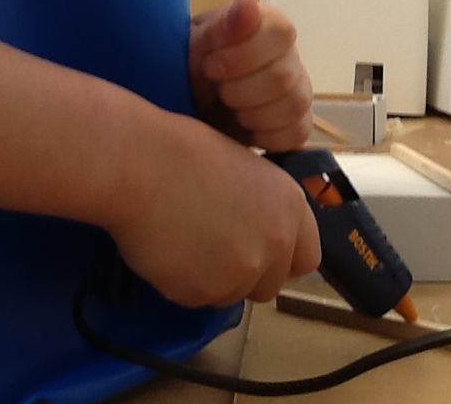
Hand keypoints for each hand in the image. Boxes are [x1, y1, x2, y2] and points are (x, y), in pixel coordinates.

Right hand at [109, 113, 320, 306]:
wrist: (143, 165)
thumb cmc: (186, 151)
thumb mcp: (246, 170)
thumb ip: (264, 207)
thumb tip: (259, 228)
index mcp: (291, 207)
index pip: (307, 258)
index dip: (283, 259)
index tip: (261, 252)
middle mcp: (275, 243)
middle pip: (269, 285)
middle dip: (245, 274)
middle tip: (214, 247)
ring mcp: (241, 272)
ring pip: (231, 295)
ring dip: (212, 278)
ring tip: (186, 240)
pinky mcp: (203, 292)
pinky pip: (196, 299)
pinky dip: (182, 283)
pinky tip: (168, 249)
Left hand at [189, 0, 312, 151]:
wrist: (184, 104)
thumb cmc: (187, 67)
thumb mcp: (192, 45)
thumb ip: (221, 27)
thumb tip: (248, 3)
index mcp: (265, 25)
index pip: (280, 32)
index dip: (245, 55)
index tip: (211, 68)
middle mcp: (288, 55)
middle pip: (284, 76)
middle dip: (240, 91)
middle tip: (217, 92)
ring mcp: (297, 89)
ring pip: (293, 106)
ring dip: (253, 115)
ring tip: (230, 111)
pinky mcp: (297, 122)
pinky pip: (297, 133)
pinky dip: (268, 137)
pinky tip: (246, 129)